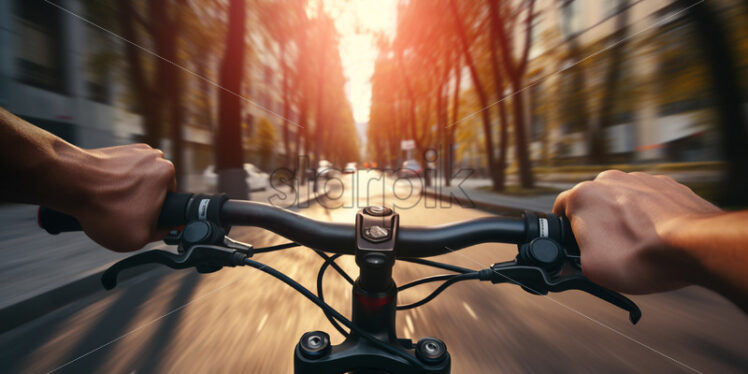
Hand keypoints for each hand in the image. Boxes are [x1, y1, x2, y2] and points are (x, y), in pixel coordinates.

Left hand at [65, 144, 175, 251]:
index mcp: (168, 174)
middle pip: (155, 190)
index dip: (158, 216)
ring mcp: (135, 151)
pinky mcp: (117, 150)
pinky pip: (123, 172)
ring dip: (127, 193)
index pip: (171, 201)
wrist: (70, 183)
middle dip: (142, 203)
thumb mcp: (139, 239)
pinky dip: (115, 183)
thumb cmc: (103, 209)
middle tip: (123, 215)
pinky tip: (102, 193)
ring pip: (138, 181)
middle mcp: (155, 157)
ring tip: (109, 204)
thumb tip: (168, 228)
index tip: (142, 222)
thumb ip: (161, 234)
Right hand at [553, 170, 720, 293]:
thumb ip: (575, 256)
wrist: (695, 247)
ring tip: (639, 246)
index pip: (561, 208)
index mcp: (583, 195)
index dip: (567, 230)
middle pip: (594, 202)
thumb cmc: (642, 257)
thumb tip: (579, 256)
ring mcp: (640, 179)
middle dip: (599, 223)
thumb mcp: (590, 269)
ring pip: (623, 199)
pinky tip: (658, 238)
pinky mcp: (667, 184)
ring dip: (625, 219)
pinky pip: (650, 200)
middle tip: (611, 249)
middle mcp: (609, 180)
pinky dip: (651, 216)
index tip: (576, 244)